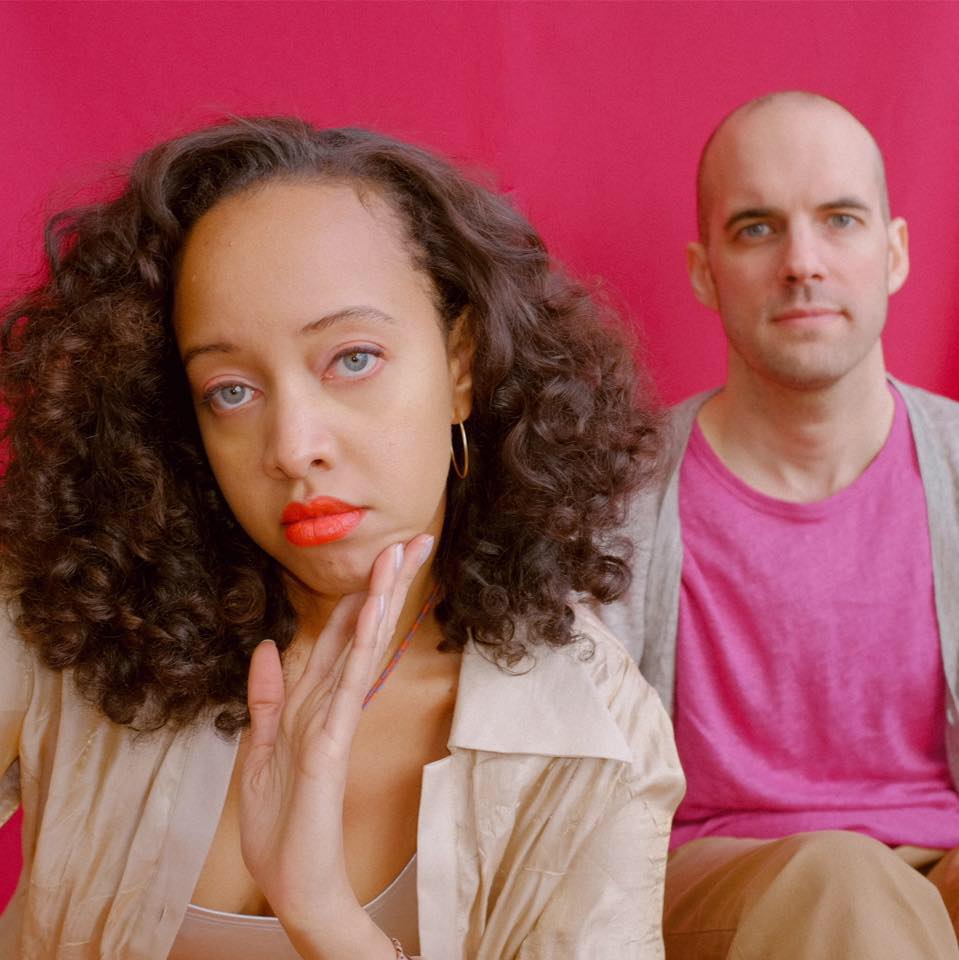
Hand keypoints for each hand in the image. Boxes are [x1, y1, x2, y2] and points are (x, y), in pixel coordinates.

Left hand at [238, 534, 432, 955]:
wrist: (292, 883)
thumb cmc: (281, 825)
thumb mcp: (258, 750)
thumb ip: (266, 697)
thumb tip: (269, 645)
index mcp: (312, 702)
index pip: (339, 635)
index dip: (359, 594)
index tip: (381, 556)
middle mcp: (330, 703)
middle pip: (360, 631)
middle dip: (386, 585)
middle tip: (417, 540)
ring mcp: (335, 720)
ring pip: (360, 647)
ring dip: (379, 600)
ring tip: (399, 556)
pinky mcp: (332, 742)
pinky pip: (348, 685)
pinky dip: (360, 648)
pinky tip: (373, 615)